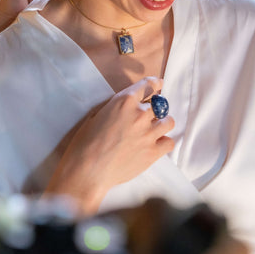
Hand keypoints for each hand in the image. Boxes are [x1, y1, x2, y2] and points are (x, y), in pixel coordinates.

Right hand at [45, 77, 174, 214]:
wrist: (87, 169)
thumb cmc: (86, 142)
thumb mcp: (97, 114)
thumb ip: (117, 108)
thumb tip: (127, 108)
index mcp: (124, 101)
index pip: (146, 85)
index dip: (154, 83)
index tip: (159, 84)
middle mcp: (139, 114)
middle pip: (159, 105)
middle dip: (154, 109)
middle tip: (147, 117)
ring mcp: (148, 133)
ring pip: (168, 122)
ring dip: (162, 123)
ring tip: (155, 130)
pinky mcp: (152, 152)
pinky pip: (169, 142)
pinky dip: (164, 142)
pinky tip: (156, 145)